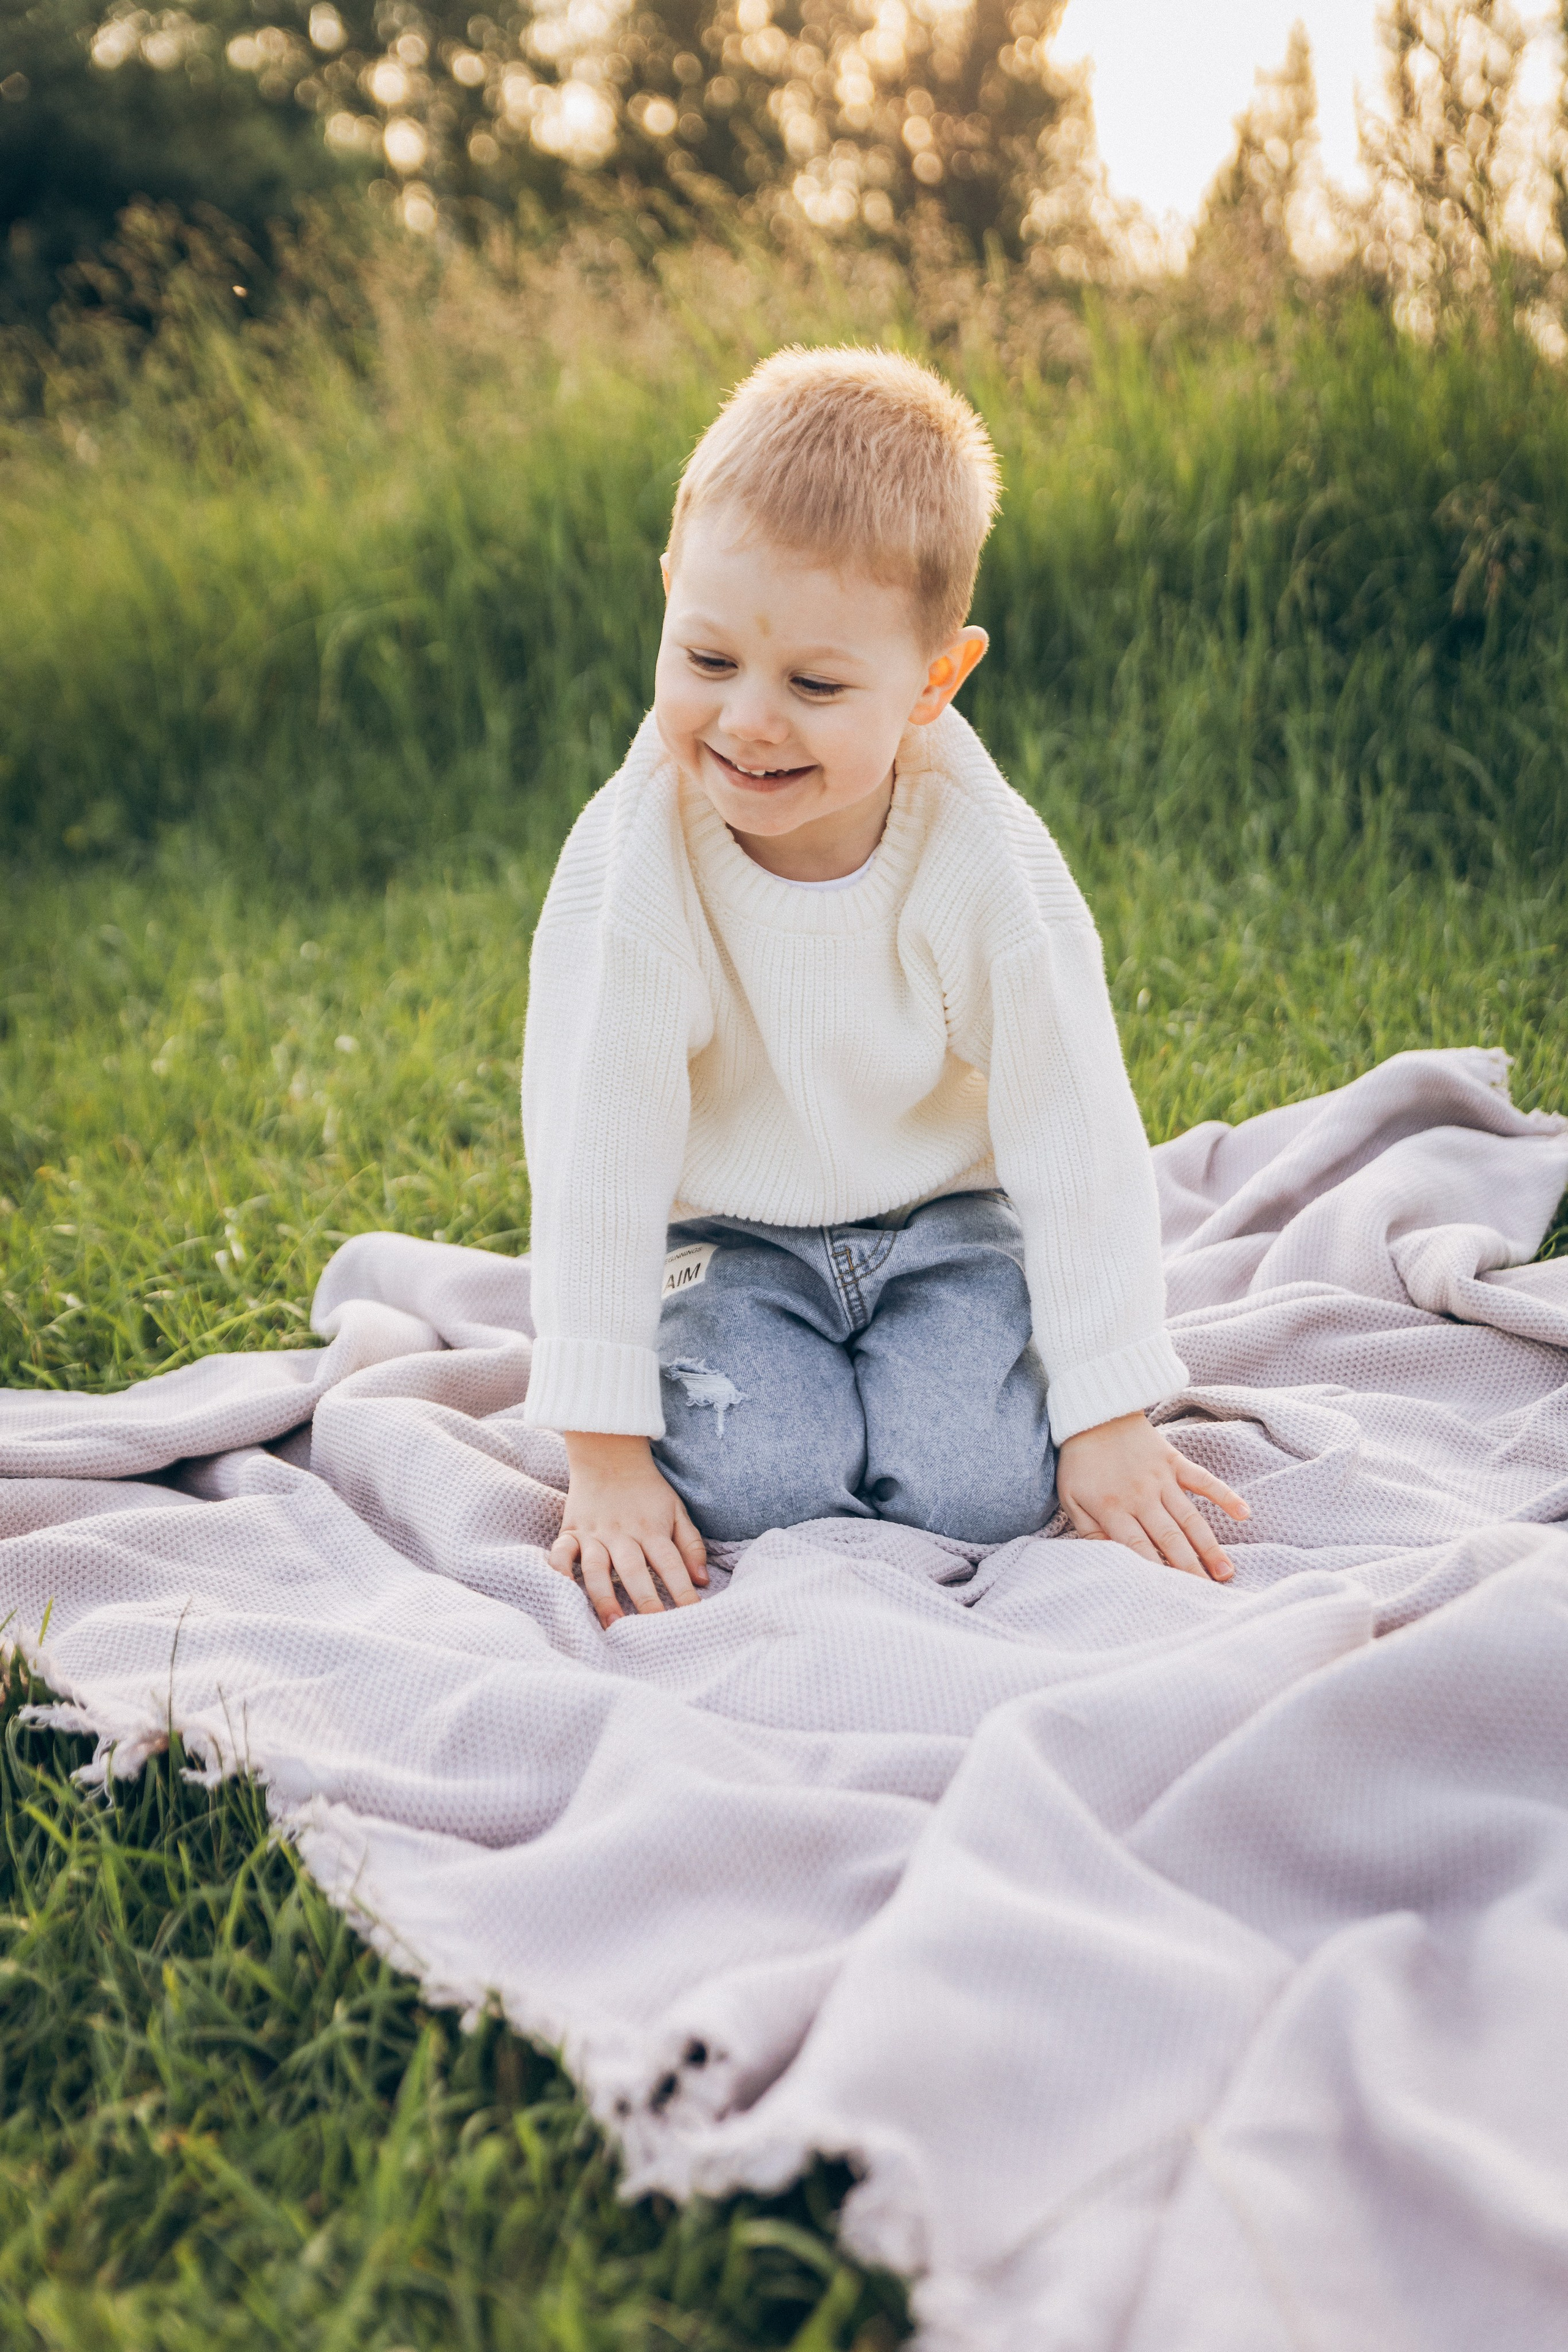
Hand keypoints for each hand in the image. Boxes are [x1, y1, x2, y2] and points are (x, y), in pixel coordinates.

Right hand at [552, 1432, 708, 1625]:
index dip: (682, 1590)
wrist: (608, 1452)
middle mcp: (622, 1533)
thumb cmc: (647, 1489)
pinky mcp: (571, 1531)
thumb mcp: (676, 1509)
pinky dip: (559, 1571)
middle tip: (652, 1631)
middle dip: (645, 1600)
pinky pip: (560, 1553)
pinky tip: (563, 1590)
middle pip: (634, 1570)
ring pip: (596, 1568)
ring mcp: (594, 1533)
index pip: (670, 1564)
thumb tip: (702, 1581)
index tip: (692, 1615)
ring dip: (604, 1596)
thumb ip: (690, 1545)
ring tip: (612, 1624)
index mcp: (651, 1529)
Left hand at [1056, 1413, 1248, 1581]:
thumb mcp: (1071, 1499)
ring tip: (1226, 1572)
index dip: (1156, 1570)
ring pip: (1190, 1517)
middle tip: (1208, 1593)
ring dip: (1209, 1546)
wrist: (1094, 1413)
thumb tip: (1110, 1558)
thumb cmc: (1080, 1462)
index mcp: (1112, 1507)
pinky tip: (1243, 1513)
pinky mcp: (1175, 1461)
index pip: (1138, 1547)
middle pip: (1169, 1538)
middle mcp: (1141, 1495)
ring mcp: (1161, 1478)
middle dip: (1190, 1568)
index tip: (1172, 1593)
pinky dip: (1224, 1495)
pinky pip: (1203, 1480)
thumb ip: (1090, 1531)